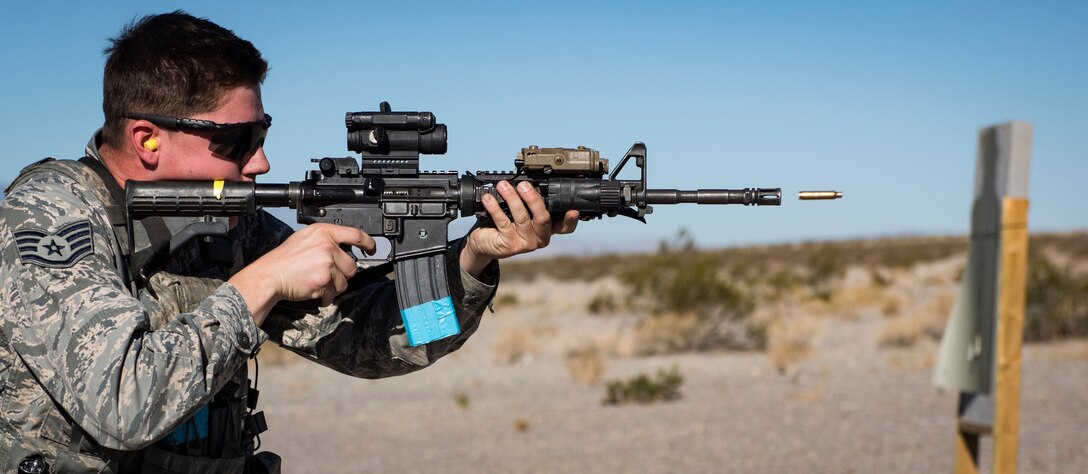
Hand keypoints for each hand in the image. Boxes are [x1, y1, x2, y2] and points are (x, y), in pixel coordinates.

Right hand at [230, 223, 375, 322]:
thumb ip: (326, 240)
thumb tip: (343, 248)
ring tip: (315, 281)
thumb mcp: (305, 239)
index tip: (372, 248)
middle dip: (342, 274)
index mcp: (323, 232)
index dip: (368, 243)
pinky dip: (325, 296)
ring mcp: (327, 263)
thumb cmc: (284, 260)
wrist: (270, 276)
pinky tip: (312, 289)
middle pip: (352, 265)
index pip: (356, 234)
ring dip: (332, 287)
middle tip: (324, 274)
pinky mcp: (324, 280)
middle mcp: (327, 245)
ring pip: (344, 282)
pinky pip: (334, 293)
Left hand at [461, 180, 578, 276]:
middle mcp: (540, 238)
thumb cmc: (505, 223)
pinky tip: (489, 198)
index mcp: (547, 229)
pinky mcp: (509, 246)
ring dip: (512, 198)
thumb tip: (527, 181)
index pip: (565, 227)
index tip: (573, 210)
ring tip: (503, 186)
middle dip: (534, 199)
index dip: (571, 220)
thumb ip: (529, 202)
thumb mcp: (521, 213)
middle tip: (524, 185)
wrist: (485, 242)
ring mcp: (525, 244)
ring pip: (522, 218)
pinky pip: (503, 222)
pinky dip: (495, 208)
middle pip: (543, 218)